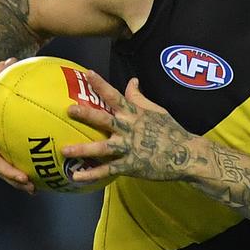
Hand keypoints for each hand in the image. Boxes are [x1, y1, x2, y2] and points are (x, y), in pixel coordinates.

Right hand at [0, 58, 34, 193]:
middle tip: (23, 178)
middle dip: (6, 171)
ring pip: (2, 168)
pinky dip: (23, 174)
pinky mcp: (2, 152)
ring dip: (16, 180)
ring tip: (33, 189)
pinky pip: (12, 164)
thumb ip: (0, 71)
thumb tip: (10, 59)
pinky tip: (41, 183)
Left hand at [62, 71, 201, 182]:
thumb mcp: (157, 110)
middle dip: (87, 114)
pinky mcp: (130, 165)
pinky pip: (108, 170)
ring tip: (64, 150)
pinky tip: (76, 176)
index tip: (88, 74)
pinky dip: (92, 174)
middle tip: (70, 109)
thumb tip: (132, 80)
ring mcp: (129, 148)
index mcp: (135, 114)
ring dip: (83, 149)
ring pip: (103, 148)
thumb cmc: (171, 130)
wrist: (185, 154)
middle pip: (105, 119)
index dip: (101, 85)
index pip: (116, 96)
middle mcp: (129, 129)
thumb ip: (140, 98)